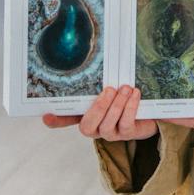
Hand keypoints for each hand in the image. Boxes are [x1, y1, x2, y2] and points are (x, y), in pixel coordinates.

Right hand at [40, 85, 158, 140]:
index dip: (56, 120)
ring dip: (117, 105)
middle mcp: (95, 127)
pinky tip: (134, 94)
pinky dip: (130, 107)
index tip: (46, 115)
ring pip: (107, 125)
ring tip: (125, 88)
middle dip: (99, 108)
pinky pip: (126, 123)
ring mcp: (110, 133)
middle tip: (108, 89)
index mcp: (86, 115)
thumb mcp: (110, 90)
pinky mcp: (127, 134)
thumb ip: (99, 82)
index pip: (66, 120)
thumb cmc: (123, 97)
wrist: (147, 110)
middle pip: (87, 126)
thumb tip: (94, 60)